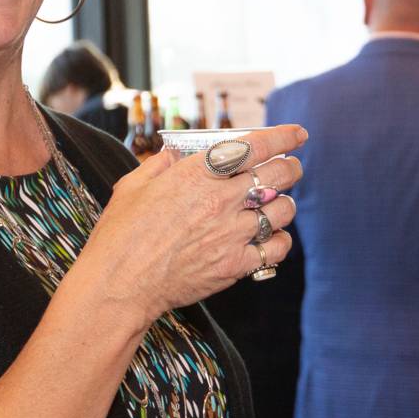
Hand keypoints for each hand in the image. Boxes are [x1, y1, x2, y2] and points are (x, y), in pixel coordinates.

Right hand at [79, 123, 304, 322]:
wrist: (120, 283)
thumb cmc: (122, 234)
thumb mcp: (134, 185)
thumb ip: (161, 164)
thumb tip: (175, 154)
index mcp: (198, 174)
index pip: (255, 146)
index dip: (283, 136)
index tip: (297, 134)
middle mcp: (221, 200)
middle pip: (279, 174)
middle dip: (291, 167)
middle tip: (292, 168)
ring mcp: (232, 233)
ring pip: (283, 211)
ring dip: (284, 205)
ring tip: (277, 205)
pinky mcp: (235, 264)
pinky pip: (276, 249)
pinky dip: (280, 241)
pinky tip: (271, 238)